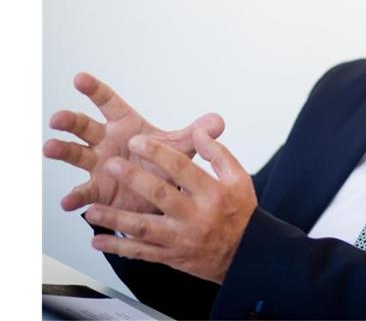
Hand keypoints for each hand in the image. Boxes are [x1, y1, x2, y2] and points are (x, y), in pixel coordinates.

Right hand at [44, 72, 224, 213]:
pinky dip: (75, 197)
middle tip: (58, 118)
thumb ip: (196, 134)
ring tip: (49, 147)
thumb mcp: (181, 148)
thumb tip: (218, 122)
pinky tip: (68, 202)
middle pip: (85, 127)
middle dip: (70, 121)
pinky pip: (83, 192)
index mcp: (126, 125)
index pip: (108, 102)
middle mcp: (106, 141)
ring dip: (62, 150)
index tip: (79, 78)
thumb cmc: (165, 162)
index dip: (94, 90)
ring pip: (75, 154)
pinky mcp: (97, 190)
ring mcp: (98, 165)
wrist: (161, 195)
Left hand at [84, 130, 256, 283]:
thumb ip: (219, 154)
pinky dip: (118, 248)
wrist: (247, 254)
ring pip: (144, 228)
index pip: (182, 169)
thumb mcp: (239, 179)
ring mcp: (181, 239)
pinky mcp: (172, 256)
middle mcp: (195, 216)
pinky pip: (142, 253)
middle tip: (111, 165)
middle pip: (160, 195)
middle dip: (134, 179)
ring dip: (116, 220)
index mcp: (212, 193)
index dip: (159, 153)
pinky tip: (98, 242)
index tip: (138, 141)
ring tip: (92, 210)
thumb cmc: (240, 212)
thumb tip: (201, 133)